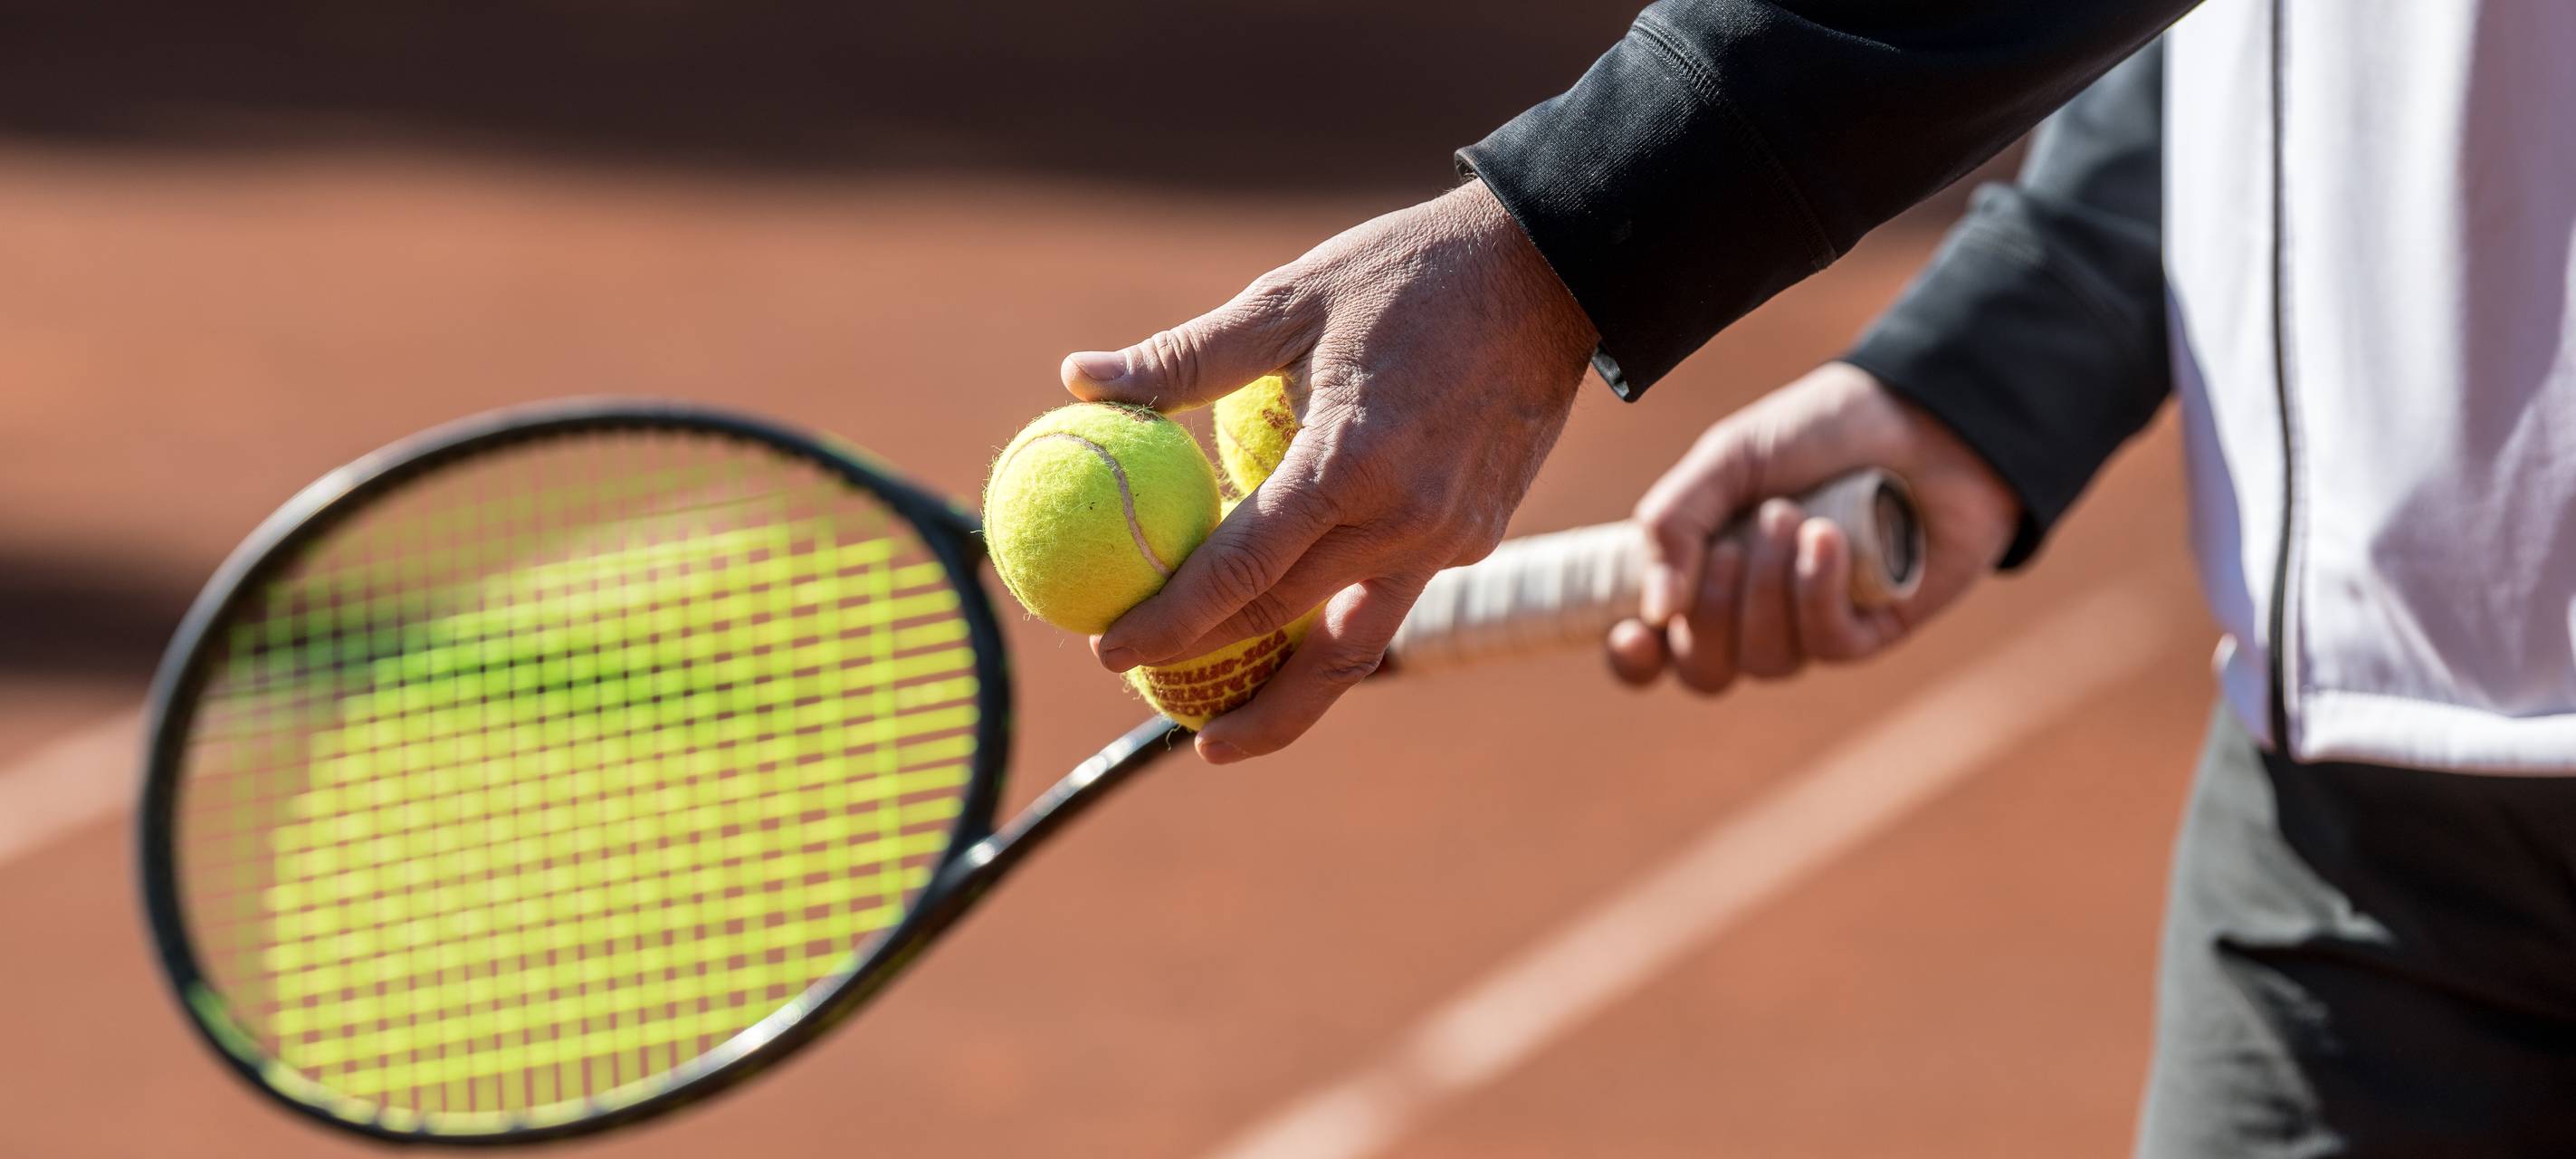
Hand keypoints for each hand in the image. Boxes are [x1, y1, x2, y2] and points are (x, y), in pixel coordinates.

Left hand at [1062, 180, 1597, 762]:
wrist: (1549, 272)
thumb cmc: (1403, 275)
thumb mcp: (1285, 301)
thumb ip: (1181, 359)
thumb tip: (1077, 380)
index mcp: (1349, 462)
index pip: (1239, 572)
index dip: (1168, 622)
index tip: (1106, 649)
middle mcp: (1406, 519)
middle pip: (1292, 632)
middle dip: (1209, 675)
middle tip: (1141, 687)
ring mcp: (1450, 539)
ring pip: (1354, 646)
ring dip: (1285, 700)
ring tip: (1220, 735)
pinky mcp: (1476, 539)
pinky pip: (1390, 596)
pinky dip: (1333, 626)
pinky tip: (1287, 631)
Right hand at [1606, 362, 2019, 690]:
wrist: (1924, 414)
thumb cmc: (1819, 431)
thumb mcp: (1728, 458)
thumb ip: (1673, 523)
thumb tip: (1652, 610)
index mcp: (1702, 572)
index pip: (1654, 652)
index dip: (1634, 661)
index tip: (1636, 630)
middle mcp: (1751, 611)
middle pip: (1704, 672)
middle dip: (1710, 614)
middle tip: (1736, 543)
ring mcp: (1810, 626)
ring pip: (1765, 661)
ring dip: (1769, 587)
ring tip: (1794, 516)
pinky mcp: (1870, 631)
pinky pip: (1826, 645)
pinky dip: (1816, 590)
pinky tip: (1830, 537)